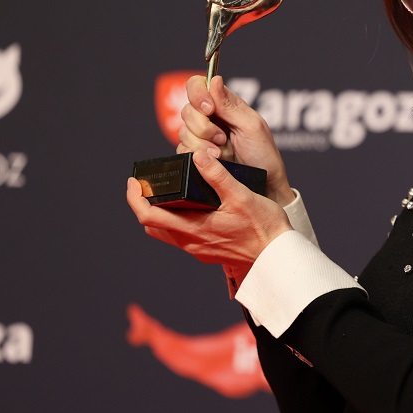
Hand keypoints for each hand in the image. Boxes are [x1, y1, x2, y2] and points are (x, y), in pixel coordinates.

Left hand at [127, 148, 292, 283]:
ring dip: (160, 212)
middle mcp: (191, 242)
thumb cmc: (264, 228)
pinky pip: (181, 235)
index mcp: (194, 228)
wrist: (278, 257)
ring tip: (166, 192)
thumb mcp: (242, 196)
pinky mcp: (208, 251)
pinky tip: (190, 206)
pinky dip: (176, 219)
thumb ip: (217, 175)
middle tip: (147, 183)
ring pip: (166, 231)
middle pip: (153, 224)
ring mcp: (198, 249)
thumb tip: (197, 156)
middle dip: (144, 203)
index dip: (136, 198)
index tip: (134, 181)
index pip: (149, 215)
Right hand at [177, 75, 294, 205]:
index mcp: (224, 105)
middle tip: (221, 138)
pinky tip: (213, 160)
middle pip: (187, 110)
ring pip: (182, 131)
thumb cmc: (263, 155)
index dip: (198, 94)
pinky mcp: (195, 156)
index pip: (198, 85)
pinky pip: (181, 150)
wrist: (264, 187)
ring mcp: (201, 138)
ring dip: (202, 143)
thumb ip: (230, 104)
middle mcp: (210, 119)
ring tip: (221, 153)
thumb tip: (214, 80)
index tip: (209, 109)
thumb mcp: (252, 126)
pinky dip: (196, 155)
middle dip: (203, 126)